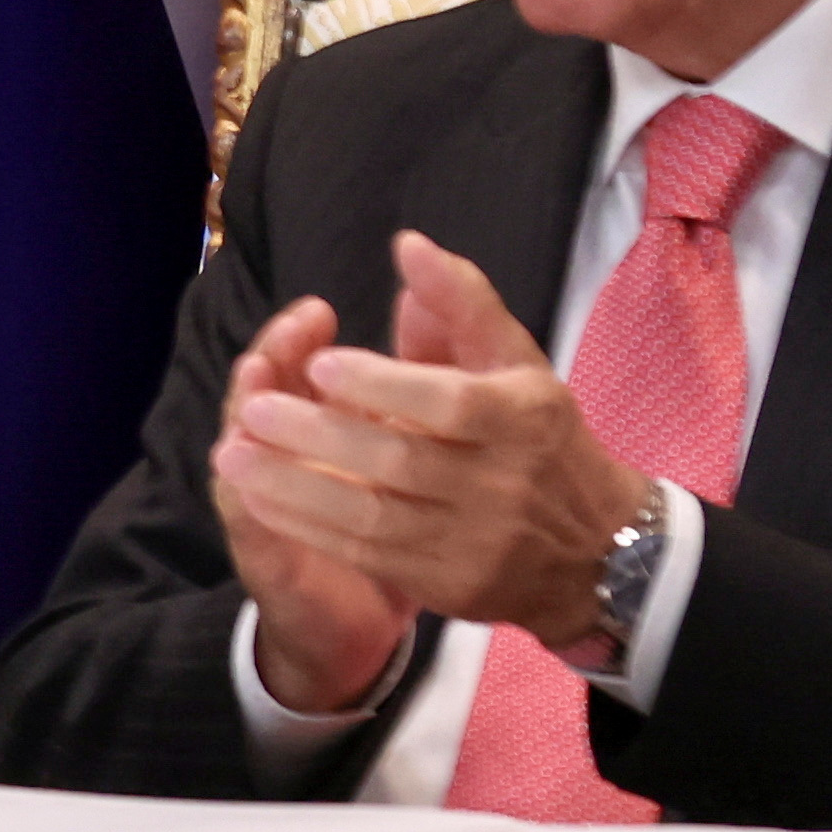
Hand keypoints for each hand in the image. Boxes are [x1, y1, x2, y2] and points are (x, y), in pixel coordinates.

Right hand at [211, 297, 416, 714]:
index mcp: (313, 422)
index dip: (298, 336)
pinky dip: (245, 487)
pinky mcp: (260, 550)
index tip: (320, 312)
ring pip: (240, 443)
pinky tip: (244, 463)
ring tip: (257, 377)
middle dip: (274, 356)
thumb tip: (419, 300)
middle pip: (258, 391)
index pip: (291, 364)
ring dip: (246, 409)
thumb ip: (413, 376)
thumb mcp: (409, 447)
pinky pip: (244, 514)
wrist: (363, 621)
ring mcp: (261, 500)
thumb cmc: (391, 522)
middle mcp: (279, 454)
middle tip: (293, 331)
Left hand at [213, 234, 653, 654]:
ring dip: (295, 487)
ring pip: (372, 516)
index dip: (382, 384)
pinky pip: (368, 555)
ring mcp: (472, 542)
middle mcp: (500, 484)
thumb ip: (462, 303)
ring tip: (236, 453)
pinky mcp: (447, 585)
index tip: (319, 362)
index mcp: (521, 418)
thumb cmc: (539, 437)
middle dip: (318, 434)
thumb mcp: (517, 362)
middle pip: (399, 460)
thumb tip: (406, 246)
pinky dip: (310, 527)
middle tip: (253, 407)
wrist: (595, 550)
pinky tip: (263, 499)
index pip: (446, 402)